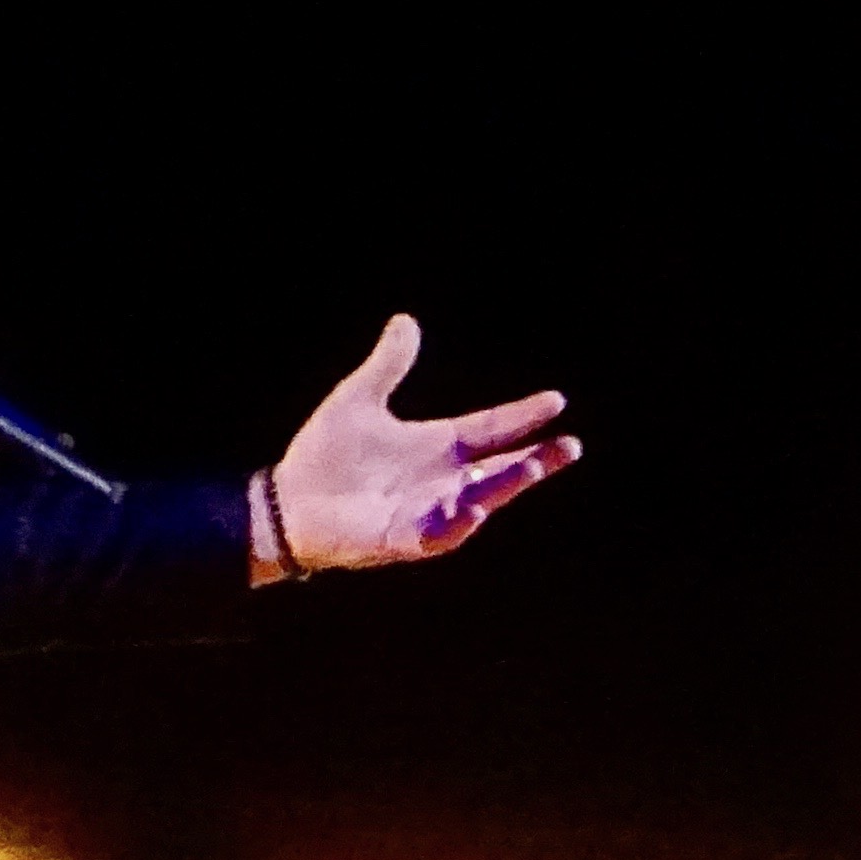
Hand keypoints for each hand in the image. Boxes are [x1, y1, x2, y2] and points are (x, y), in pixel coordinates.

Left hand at [262, 316, 579, 573]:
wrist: (290, 500)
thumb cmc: (326, 456)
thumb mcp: (359, 399)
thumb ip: (388, 364)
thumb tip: (405, 321)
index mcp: (438, 446)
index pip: (492, 429)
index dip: (524, 416)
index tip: (556, 400)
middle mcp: (442, 480)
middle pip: (501, 470)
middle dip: (537, 460)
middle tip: (570, 446)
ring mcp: (428, 511)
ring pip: (480, 501)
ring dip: (505, 487)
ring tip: (529, 467)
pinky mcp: (404, 539)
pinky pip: (439, 535)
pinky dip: (456, 524)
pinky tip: (472, 510)